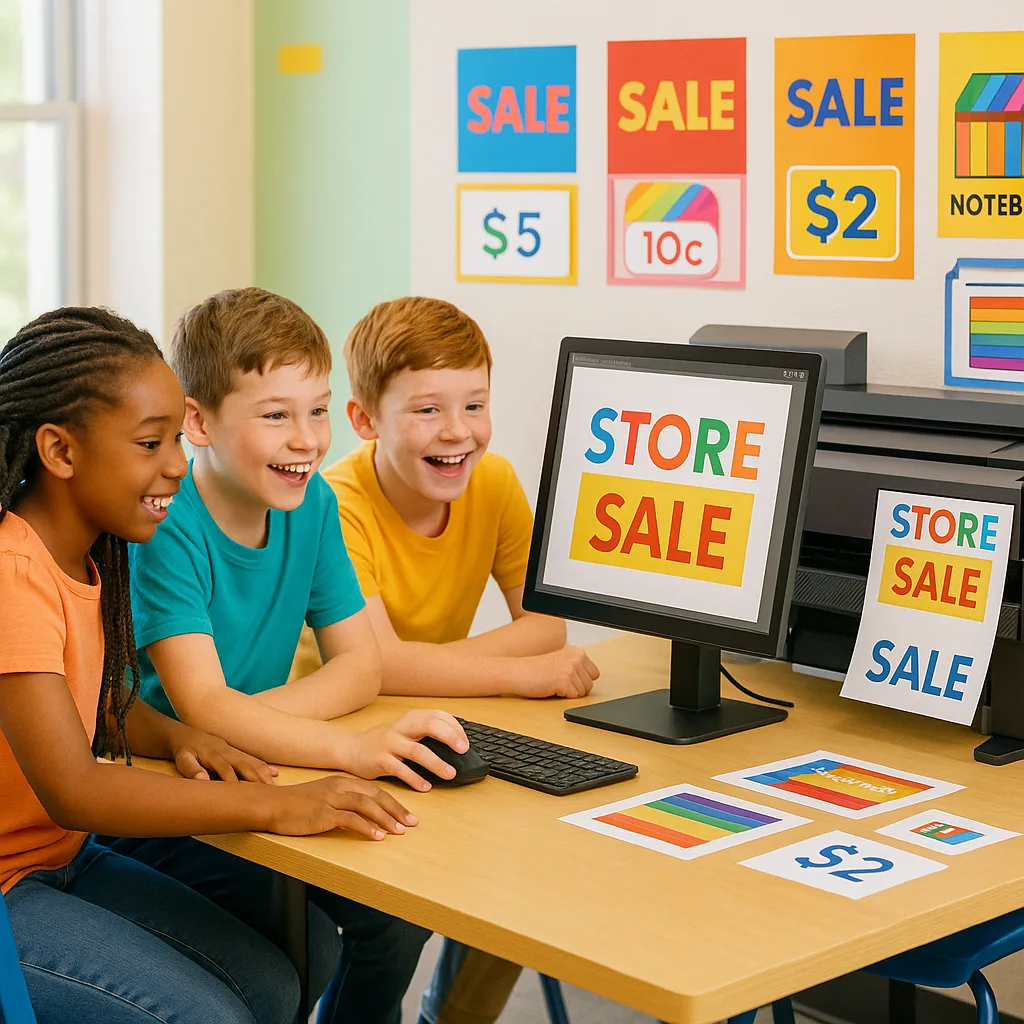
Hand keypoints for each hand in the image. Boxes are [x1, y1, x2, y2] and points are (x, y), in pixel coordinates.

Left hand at [172, 728, 277, 783]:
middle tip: (268, 792)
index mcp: (213, 755)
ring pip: (252, 762)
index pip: (226, 769)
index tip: (242, 795)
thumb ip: (191, 769)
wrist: (188, 736)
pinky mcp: (237, 752)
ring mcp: (234, 751)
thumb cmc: (185, 752)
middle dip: (256, 778)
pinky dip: (264, 766)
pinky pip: (253, 758)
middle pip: (244, 765)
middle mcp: (227, 752)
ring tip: (274, 786)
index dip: (234, 781)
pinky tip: (274, 773)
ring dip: (263, 773)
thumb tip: (202, 778)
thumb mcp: (183, 760)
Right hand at [268, 776, 417, 839]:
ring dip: (386, 819)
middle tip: (412, 823)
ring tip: (400, 831)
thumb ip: (342, 801)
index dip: (394, 802)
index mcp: (342, 781)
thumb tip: (363, 815)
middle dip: (397, 809)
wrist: (271, 804)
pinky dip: (367, 828)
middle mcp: (340, 786)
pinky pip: (350, 820)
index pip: (375, 790)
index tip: (407, 814)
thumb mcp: (323, 796)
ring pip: (367, 806)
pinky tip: (377, 837)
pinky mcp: (323, 813)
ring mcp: (332, 799)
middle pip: (376, 795)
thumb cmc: (296, 804)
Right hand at [341, 710, 468, 791]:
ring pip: (417, 751)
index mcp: (410, 719)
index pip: (437, 716)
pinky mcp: (380, 760)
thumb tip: (456, 743)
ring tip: (450, 773)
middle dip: (449, 737)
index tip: (465, 741)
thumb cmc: (382, 741)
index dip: (454, 727)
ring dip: (436, 763)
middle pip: (429, 726)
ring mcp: (390, 744)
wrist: (350, 749)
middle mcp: (401, 728)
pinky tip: (425, 786)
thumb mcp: (404, 730)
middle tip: (463, 750)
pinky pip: (400, 770)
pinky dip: (415, 778)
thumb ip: (425, 732)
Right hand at [511, 647, 599, 698]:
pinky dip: (562, 697)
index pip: (595, 674)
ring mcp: (571, 669)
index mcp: (577, 652)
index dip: (581, 680)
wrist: (517, 672)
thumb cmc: (536, 670)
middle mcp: (576, 658)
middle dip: (576, 688)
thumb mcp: (561, 662)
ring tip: (554, 683)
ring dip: (569, 693)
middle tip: (558, 681)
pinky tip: (551, 688)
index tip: (566, 678)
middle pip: (590, 685)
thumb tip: (592, 679)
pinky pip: (573, 697)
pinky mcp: (564, 681)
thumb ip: (577, 666)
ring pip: (582, 693)